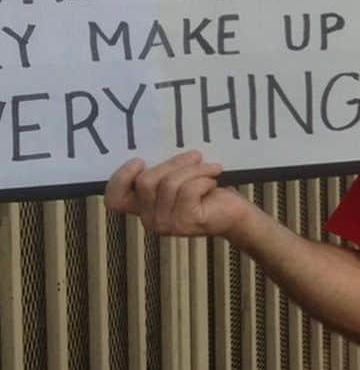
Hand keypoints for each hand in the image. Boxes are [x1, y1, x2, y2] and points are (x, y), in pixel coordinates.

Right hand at [105, 151, 239, 237]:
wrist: (235, 213)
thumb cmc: (207, 191)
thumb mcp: (179, 178)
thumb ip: (162, 172)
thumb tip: (155, 146)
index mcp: (143, 207)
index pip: (114, 199)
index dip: (121, 177)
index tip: (141, 160)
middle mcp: (149, 219)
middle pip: (146, 181)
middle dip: (174, 163)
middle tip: (196, 156)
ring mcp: (166, 224)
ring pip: (169, 183)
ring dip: (195, 169)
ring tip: (211, 170)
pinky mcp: (185, 222)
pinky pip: (188, 190)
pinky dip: (204, 179)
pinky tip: (213, 183)